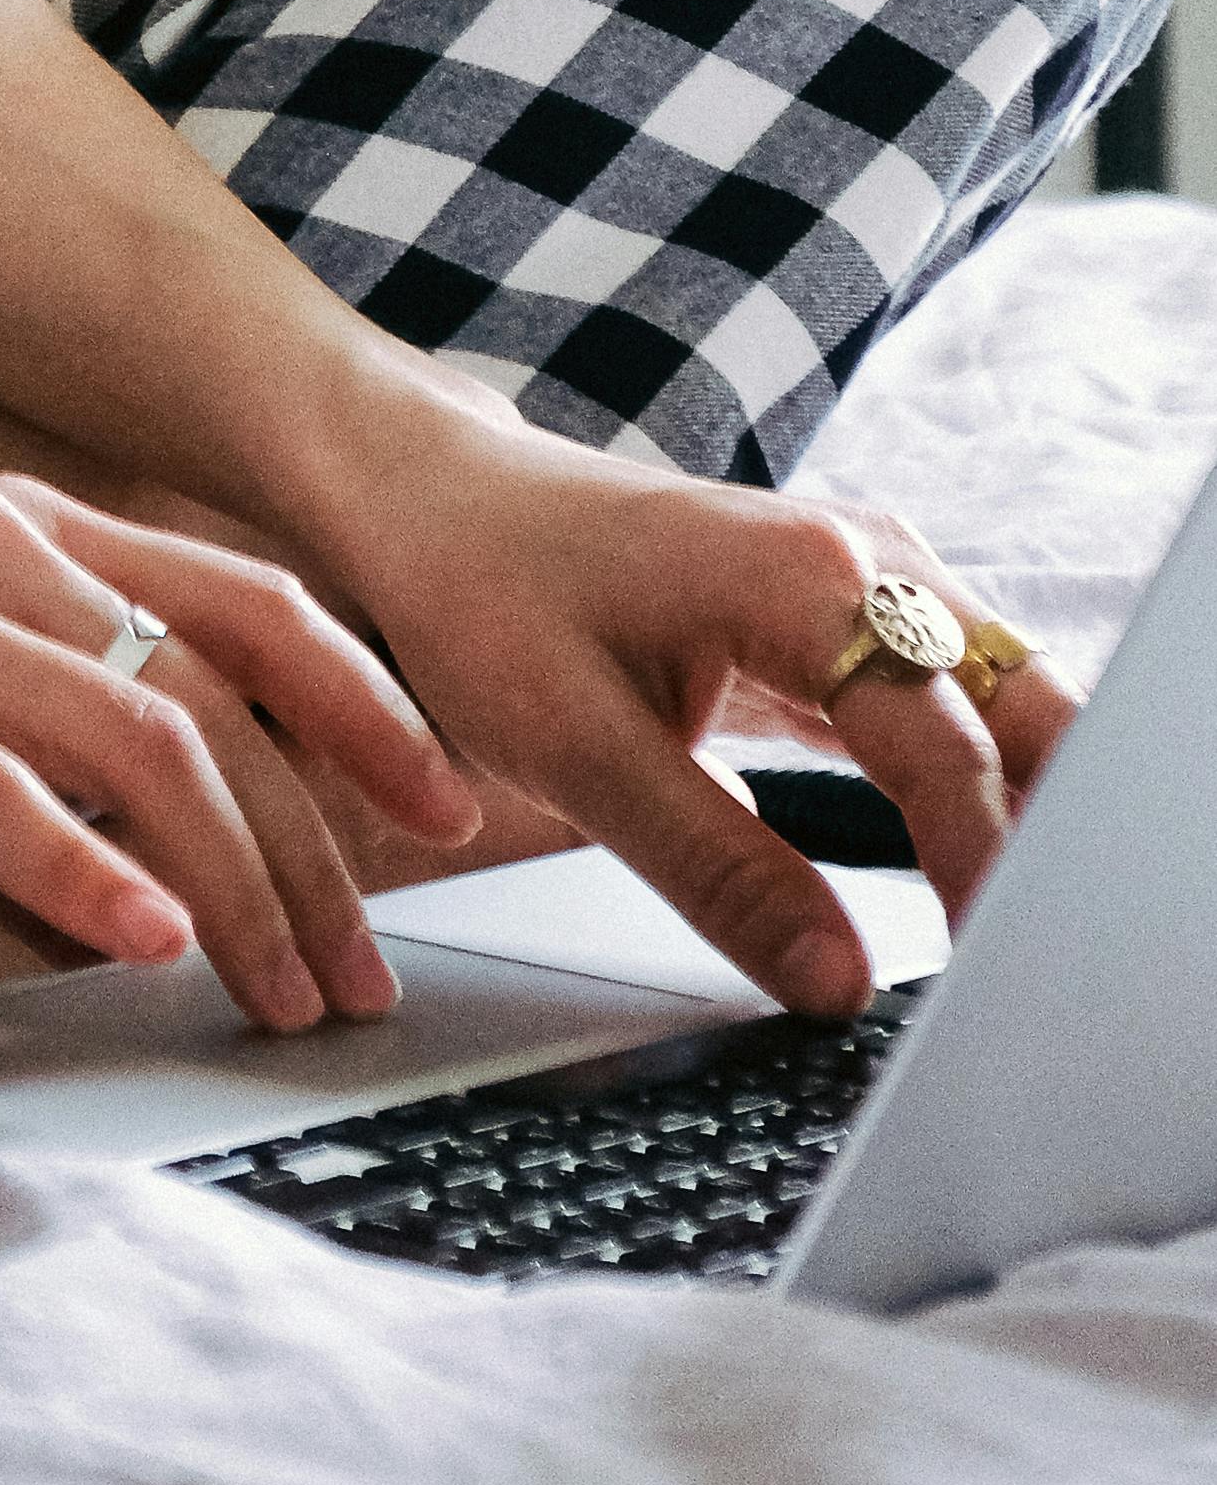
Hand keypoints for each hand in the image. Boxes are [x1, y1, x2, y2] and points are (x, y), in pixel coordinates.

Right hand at [0, 468, 479, 1035]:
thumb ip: (44, 752)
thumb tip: (179, 871)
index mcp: (19, 529)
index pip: (241, 600)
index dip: (362, 697)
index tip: (450, 802)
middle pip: (212, 681)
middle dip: (319, 835)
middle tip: (363, 969)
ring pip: (130, 736)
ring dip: (230, 880)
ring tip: (279, 990)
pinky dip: (77, 866)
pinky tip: (139, 939)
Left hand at [326, 406, 1070, 1014]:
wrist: (431, 500)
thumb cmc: (481, 595)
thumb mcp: (577, 752)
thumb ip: (718, 872)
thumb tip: (840, 985)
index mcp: (804, 578)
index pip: (944, 749)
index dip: (985, 869)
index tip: (996, 976)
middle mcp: (860, 561)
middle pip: (1016, 708)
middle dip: (1053, 827)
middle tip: (1043, 960)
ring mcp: (863, 580)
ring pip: (1000, 700)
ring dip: (1031, 805)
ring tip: (1026, 936)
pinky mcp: (845, 620)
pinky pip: (950, 703)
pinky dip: (981, 783)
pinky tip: (984, 875)